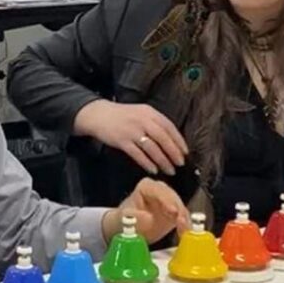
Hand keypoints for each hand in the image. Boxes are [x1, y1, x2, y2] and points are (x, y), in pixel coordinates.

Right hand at [73, 100, 187, 175]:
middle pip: (163, 138)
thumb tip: (172, 140)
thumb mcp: (140, 113)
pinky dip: (147, 163)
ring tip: (169, 170)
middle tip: (180, 163)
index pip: (169, 127)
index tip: (185, 152)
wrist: (98, 114)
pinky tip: (153, 169)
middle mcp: (142, 120)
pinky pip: (138, 154)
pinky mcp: (122, 141)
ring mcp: (132, 130)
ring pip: (152, 148)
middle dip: (173, 152)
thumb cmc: (122, 116)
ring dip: (162, 160)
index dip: (178, 140)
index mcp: (149, 112)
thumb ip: (155, 123)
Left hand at [102, 178, 189, 243]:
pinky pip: (183, 219)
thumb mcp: (124, 218)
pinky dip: (185, 226)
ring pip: (181, 208)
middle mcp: (161, 190)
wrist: (127, 229)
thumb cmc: (124, 220)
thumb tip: (148, 219)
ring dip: (184, 219)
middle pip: (173, 198)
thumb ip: (136, 218)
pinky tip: (185, 233)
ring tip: (184, 229)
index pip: (159, 191)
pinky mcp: (176, 213)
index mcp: (147, 186)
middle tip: (182, 221)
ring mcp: (169, 201)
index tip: (173, 211)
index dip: (167, 200)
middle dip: (179, 210)